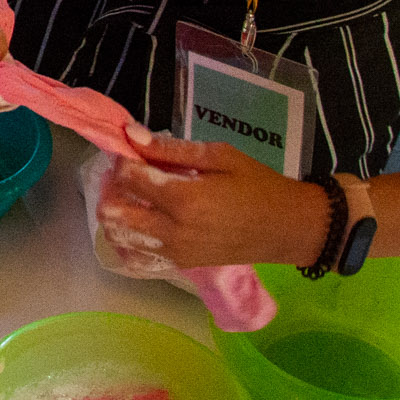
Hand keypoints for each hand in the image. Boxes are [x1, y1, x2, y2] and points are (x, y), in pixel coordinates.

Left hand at [101, 129, 330, 269]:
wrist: (287, 228)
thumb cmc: (258, 185)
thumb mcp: (220, 156)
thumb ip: (172, 149)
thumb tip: (132, 135)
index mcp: (184, 198)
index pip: (129, 178)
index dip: (123, 160)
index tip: (130, 150)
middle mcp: (174, 230)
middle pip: (114, 213)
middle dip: (112, 189)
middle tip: (126, 174)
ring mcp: (175, 252)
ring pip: (120, 238)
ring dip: (116, 214)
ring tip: (132, 196)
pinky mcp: (181, 264)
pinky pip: (139, 258)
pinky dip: (129, 241)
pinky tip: (139, 224)